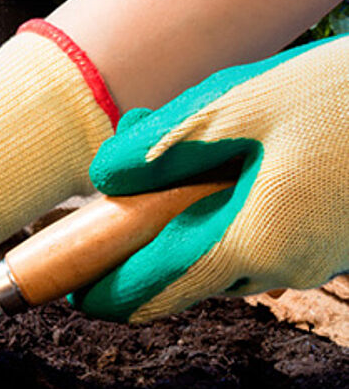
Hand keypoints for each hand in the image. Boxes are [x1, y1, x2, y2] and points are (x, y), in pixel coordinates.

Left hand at [74, 34, 348, 323]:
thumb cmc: (335, 98)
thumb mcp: (234, 107)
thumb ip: (161, 148)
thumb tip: (103, 181)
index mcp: (254, 241)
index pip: (158, 287)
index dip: (106, 290)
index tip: (66, 289)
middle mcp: (285, 265)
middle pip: (186, 274)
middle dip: (140, 241)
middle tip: (110, 191)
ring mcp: (313, 258)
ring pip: (222, 255)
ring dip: (181, 219)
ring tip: (162, 147)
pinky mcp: (329, 241)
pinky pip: (258, 238)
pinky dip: (222, 208)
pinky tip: (220, 155)